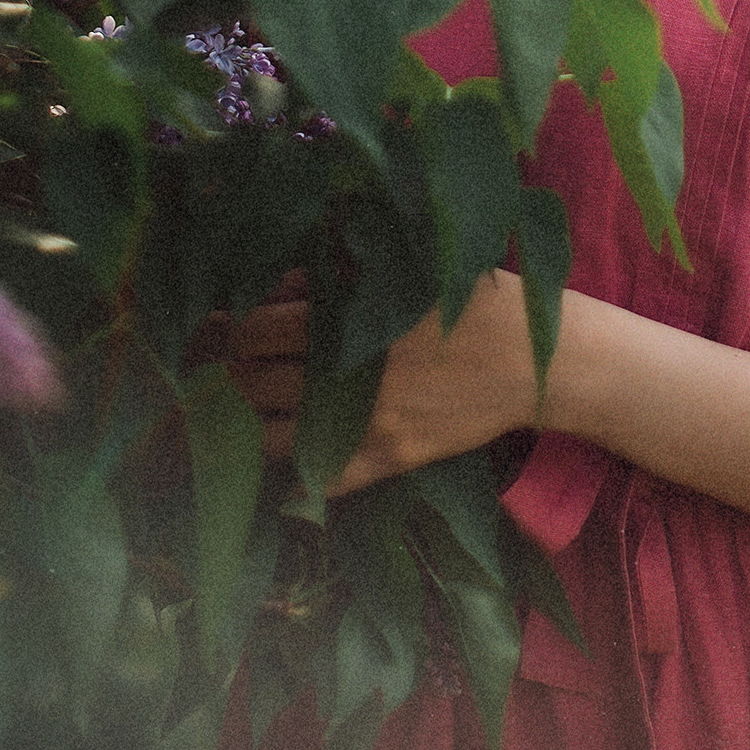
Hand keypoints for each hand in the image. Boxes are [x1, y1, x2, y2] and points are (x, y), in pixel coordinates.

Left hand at [204, 267, 540, 491]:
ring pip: (274, 438)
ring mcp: (365, 427)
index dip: (227, 329)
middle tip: (211, 372)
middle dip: (225, 378)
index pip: (257, 330)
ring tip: (235, 414)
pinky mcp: (389, 460)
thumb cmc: (475, 301)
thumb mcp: (410, 269)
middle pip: (254, 384)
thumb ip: (343, 275)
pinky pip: (322, 480)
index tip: (214, 328)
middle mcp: (346, 379)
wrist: (538, 360)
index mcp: (348, 324)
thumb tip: (286, 287)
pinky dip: (295, 475)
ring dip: (246, 426)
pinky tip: (282, 462)